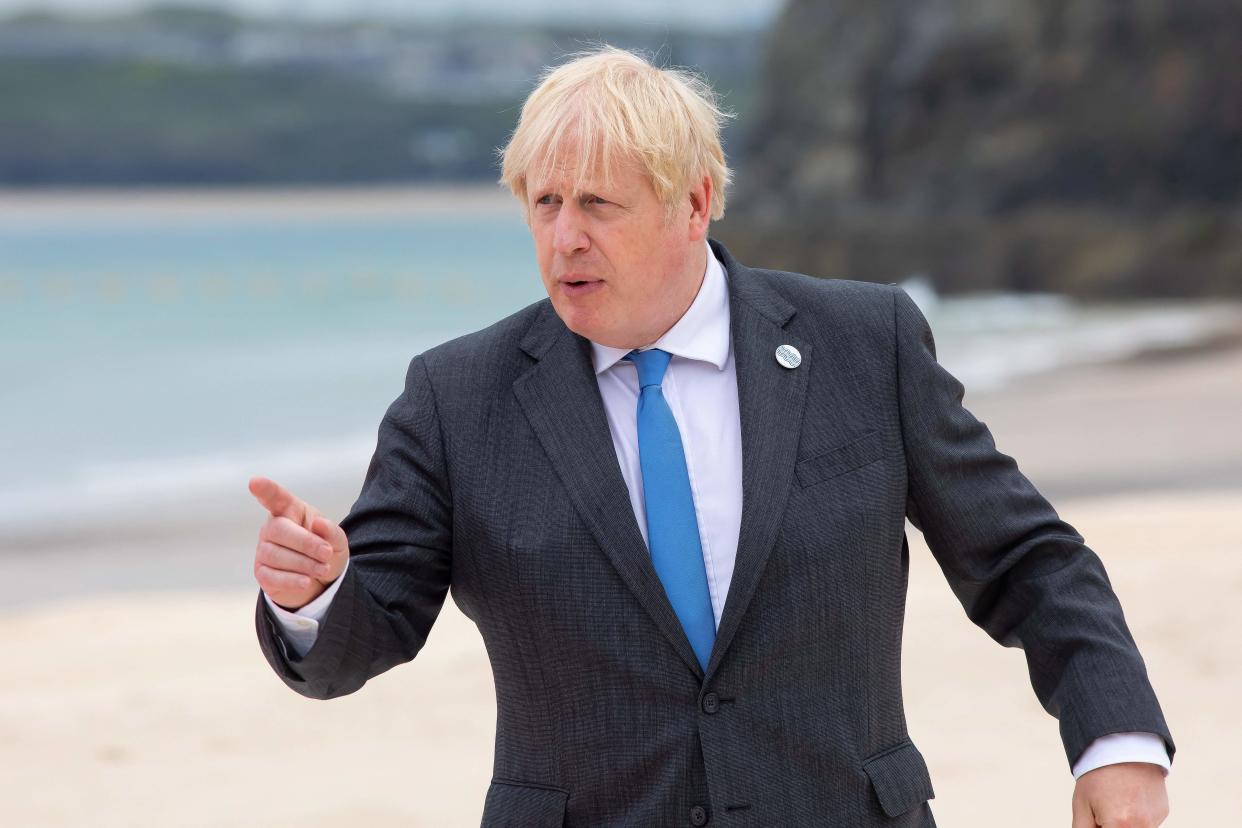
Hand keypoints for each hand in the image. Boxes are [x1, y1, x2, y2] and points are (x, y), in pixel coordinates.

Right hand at [248, 476, 349, 610]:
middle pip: (279, 529)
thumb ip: (331, 531)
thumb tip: (318, 523)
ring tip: (323, 568)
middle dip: (306, 543)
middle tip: (327, 553)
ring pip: (276, 555)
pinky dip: (292, 580)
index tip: (255, 482)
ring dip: (304, 564)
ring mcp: (264, 550)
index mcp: (290, 510)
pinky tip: (306, 582)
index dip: (265, 490)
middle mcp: (272, 527)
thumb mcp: (337, 540)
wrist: (321, 580)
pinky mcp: (262, 573)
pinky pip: (272, 576)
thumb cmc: (326, 551)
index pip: (275, 497)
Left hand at [1072, 762, 1168, 826]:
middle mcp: (1143, 826)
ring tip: (1114, 800)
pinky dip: (1136, 815)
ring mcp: (1156, 819)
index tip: (1097, 818)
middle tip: (1103, 810)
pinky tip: (1128, 796)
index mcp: (1121, 826)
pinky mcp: (1163, 811)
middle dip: (1111, 824)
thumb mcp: (1082, 805)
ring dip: (1124, 822)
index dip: (1100, 826)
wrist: (1122, 745)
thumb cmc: (1097, 775)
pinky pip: (1147, 821)